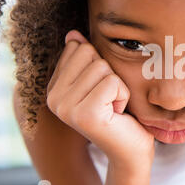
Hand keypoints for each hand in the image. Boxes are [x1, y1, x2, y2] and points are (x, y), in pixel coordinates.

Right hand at [46, 29, 154, 171]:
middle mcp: (53, 98)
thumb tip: (72, 34)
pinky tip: (117, 114)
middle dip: (109, 73)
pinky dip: (123, 95)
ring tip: (113, 107)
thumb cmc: (119, 113)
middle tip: (109, 100)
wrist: (131, 150)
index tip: (101, 91)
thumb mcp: (99, 81)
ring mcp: (66, 108)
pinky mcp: (85, 115)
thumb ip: (84, 59)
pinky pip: (112, 82)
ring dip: (118, 85)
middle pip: (89, 53)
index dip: (100, 65)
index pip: (77, 48)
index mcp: (53, 88)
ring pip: (101, 67)